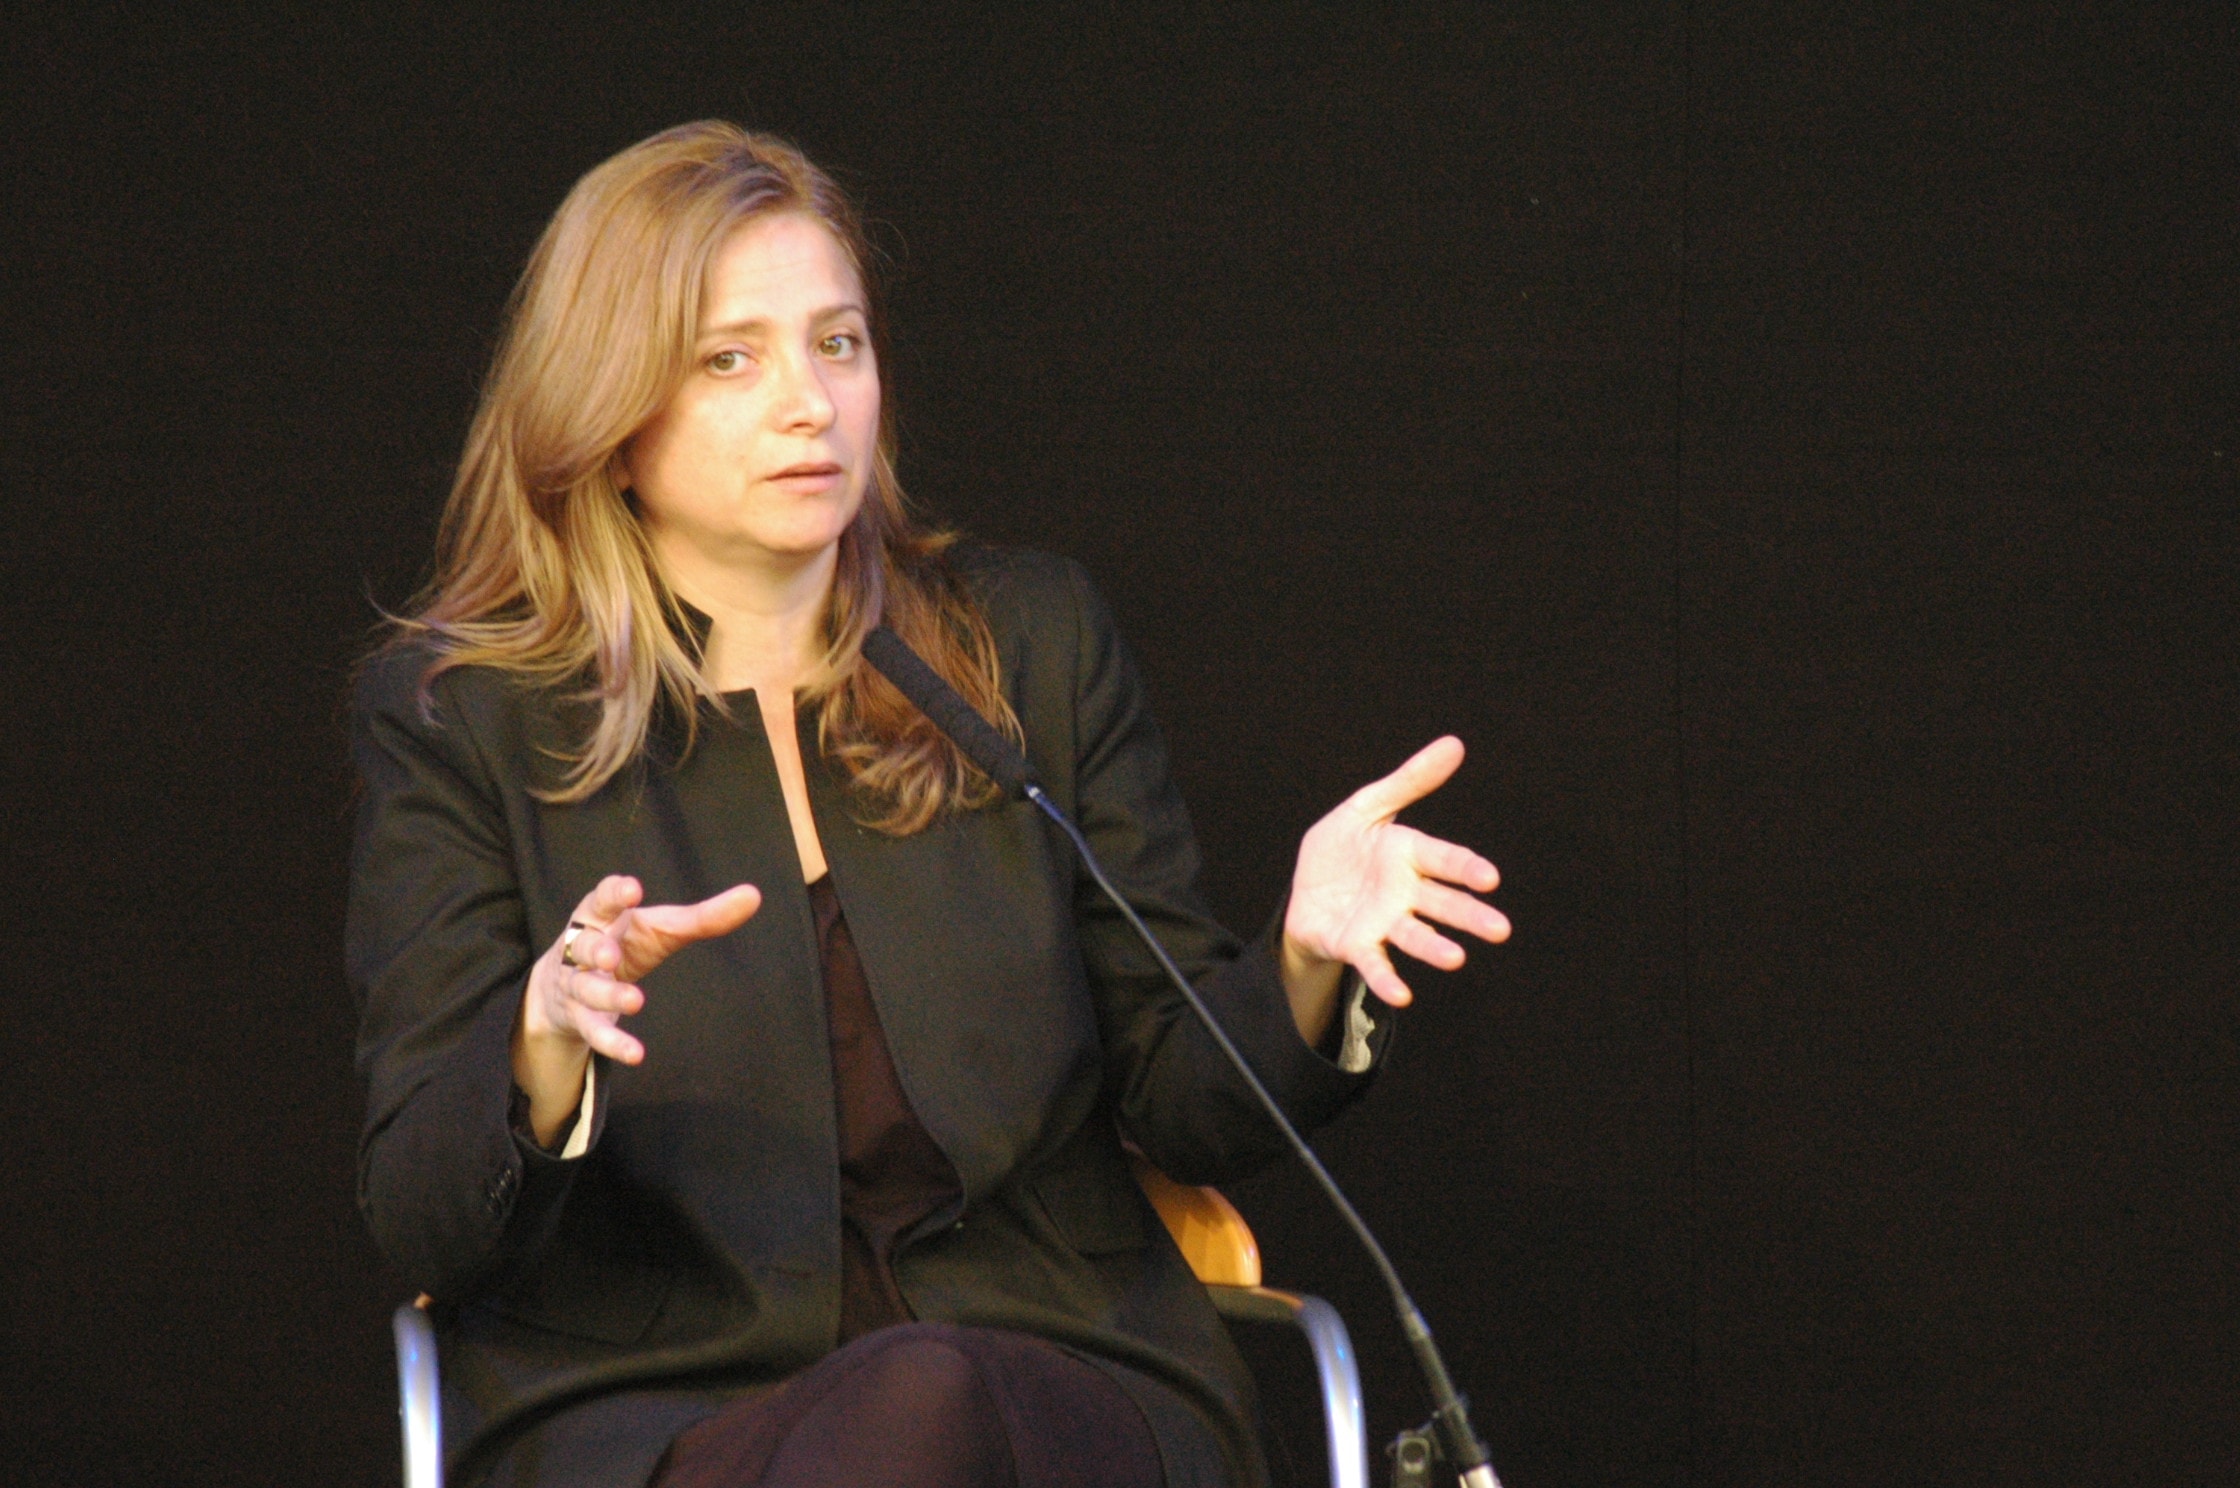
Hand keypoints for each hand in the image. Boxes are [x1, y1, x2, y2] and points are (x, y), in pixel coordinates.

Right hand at [519, 874, 761, 1066]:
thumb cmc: (624, 943)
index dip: (614, 893)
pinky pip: (594, 1033)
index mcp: (599, 916)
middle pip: (582, 945)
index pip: (601, 899)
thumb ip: (703, 916)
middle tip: (611, 956)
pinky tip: (637, 1054)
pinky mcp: (579, 1020)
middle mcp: (580, 948)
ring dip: (608, 996)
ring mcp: (576, 985)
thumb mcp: (660, 928)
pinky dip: (614, 1045)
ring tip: (635, 1001)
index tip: (633, 890)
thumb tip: (753, 896)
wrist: (562, 986)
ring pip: (586, 990)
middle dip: (595, 949)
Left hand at [1282, 736, 1509, 1012]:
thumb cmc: (1343, 847)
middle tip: (1501, 930)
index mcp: (1409, 854)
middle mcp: (1405, 892)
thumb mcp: (1366, 806)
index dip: (1465, 868)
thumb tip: (1455, 744)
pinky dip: (1387, 979)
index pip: (1444, 860)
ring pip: (1415, 935)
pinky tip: (1401, 995)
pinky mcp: (1358, 945)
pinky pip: (1375, 963)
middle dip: (1469, 916)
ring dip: (1435, 948)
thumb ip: (1409, 781)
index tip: (1490, 878)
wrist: (1304, 889)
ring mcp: (1383, 921)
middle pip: (1441, 904)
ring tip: (1457, 959)